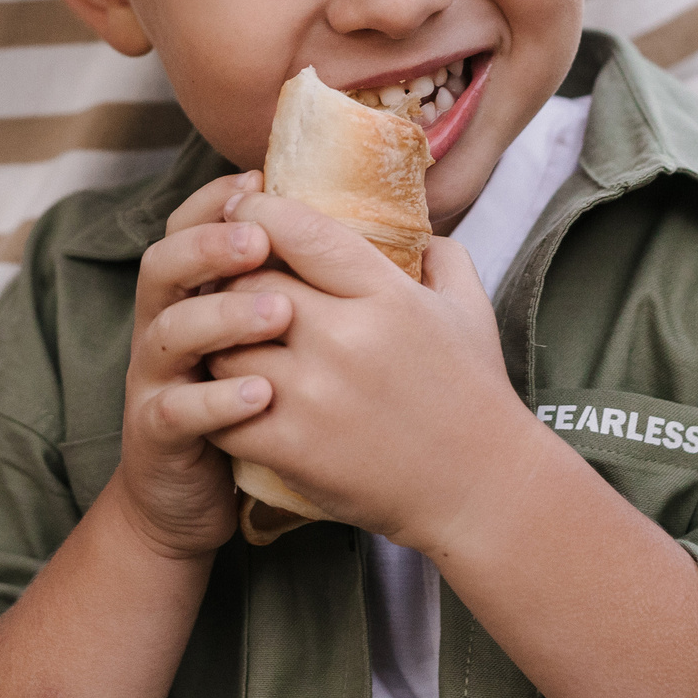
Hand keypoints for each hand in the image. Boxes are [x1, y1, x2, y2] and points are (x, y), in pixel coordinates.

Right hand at [114, 172, 292, 559]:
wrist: (197, 496)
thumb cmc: (256, 406)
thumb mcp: (278, 341)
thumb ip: (310, 286)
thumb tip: (399, 241)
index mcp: (197, 294)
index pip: (192, 226)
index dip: (216, 200)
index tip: (258, 179)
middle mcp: (167, 326)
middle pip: (165, 265)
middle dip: (210, 245)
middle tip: (260, 239)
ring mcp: (158, 380)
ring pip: (170, 331)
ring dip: (221, 316)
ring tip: (278, 313)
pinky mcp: (158, 435)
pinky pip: (177, 411)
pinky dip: (216, 399)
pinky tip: (261, 394)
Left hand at [204, 190, 541, 551]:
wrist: (480, 490)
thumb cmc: (474, 395)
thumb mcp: (469, 309)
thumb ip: (440, 256)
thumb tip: (411, 227)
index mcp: (387, 295)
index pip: (300, 231)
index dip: (259, 210)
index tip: (244, 206)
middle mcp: (346, 338)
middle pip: (250, 281)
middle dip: (232, 275)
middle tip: (228, 280)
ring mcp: (314, 394)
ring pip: (226, 341)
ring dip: (220, 338)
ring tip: (227, 338)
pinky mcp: (291, 446)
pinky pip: (222, 406)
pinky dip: (216, 396)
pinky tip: (227, 392)